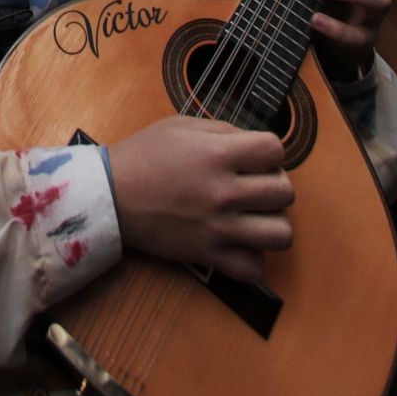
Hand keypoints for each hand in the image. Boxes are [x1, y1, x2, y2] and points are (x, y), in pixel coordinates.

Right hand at [108, 114, 292, 286]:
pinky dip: (253, 259)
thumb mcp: (181, 126)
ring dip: (273, 224)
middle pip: (285, 192)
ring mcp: (218, 227)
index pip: (276, 150)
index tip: (257, 157)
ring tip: (255, 217)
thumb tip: (252, 143)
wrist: (111, 195)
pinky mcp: (208, 255)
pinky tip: (241, 244)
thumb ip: (223, 130)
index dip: (270, 151)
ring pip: (281, 234)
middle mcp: (224, 191)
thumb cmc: (143, 155)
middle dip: (275, 185)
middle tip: (256, 186)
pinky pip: (254, 269)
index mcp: (218, 154)